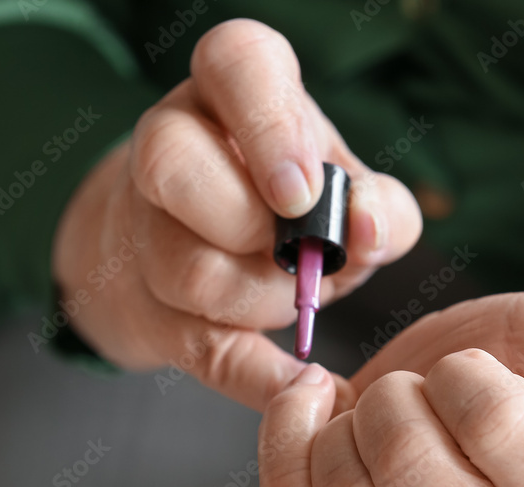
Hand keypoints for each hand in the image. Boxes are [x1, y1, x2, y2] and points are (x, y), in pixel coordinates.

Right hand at [51, 19, 420, 410]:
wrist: (204, 251)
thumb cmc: (287, 206)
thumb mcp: (344, 189)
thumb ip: (378, 202)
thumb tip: (368, 228)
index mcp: (229, 90)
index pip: (232, 61)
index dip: (268, 126)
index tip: (300, 190)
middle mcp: (171, 144)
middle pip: (175, 171)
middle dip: (251, 227)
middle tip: (293, 248)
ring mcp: (145, 228)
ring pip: (187, 269)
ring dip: (262, 299)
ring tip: (288, 293)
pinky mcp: (150, 307)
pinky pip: (201, 346)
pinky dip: (261, 377)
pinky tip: (305, 387)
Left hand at [258, 292, 523, 486]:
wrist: (434, 404)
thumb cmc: (502, 369)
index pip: (489, 421)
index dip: (462, 377)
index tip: (466, 374)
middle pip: (401, 461)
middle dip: (393, 397)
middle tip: (412, 393)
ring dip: (336, 428)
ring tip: (366, 411)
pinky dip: (286, 448)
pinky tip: (316, 418)